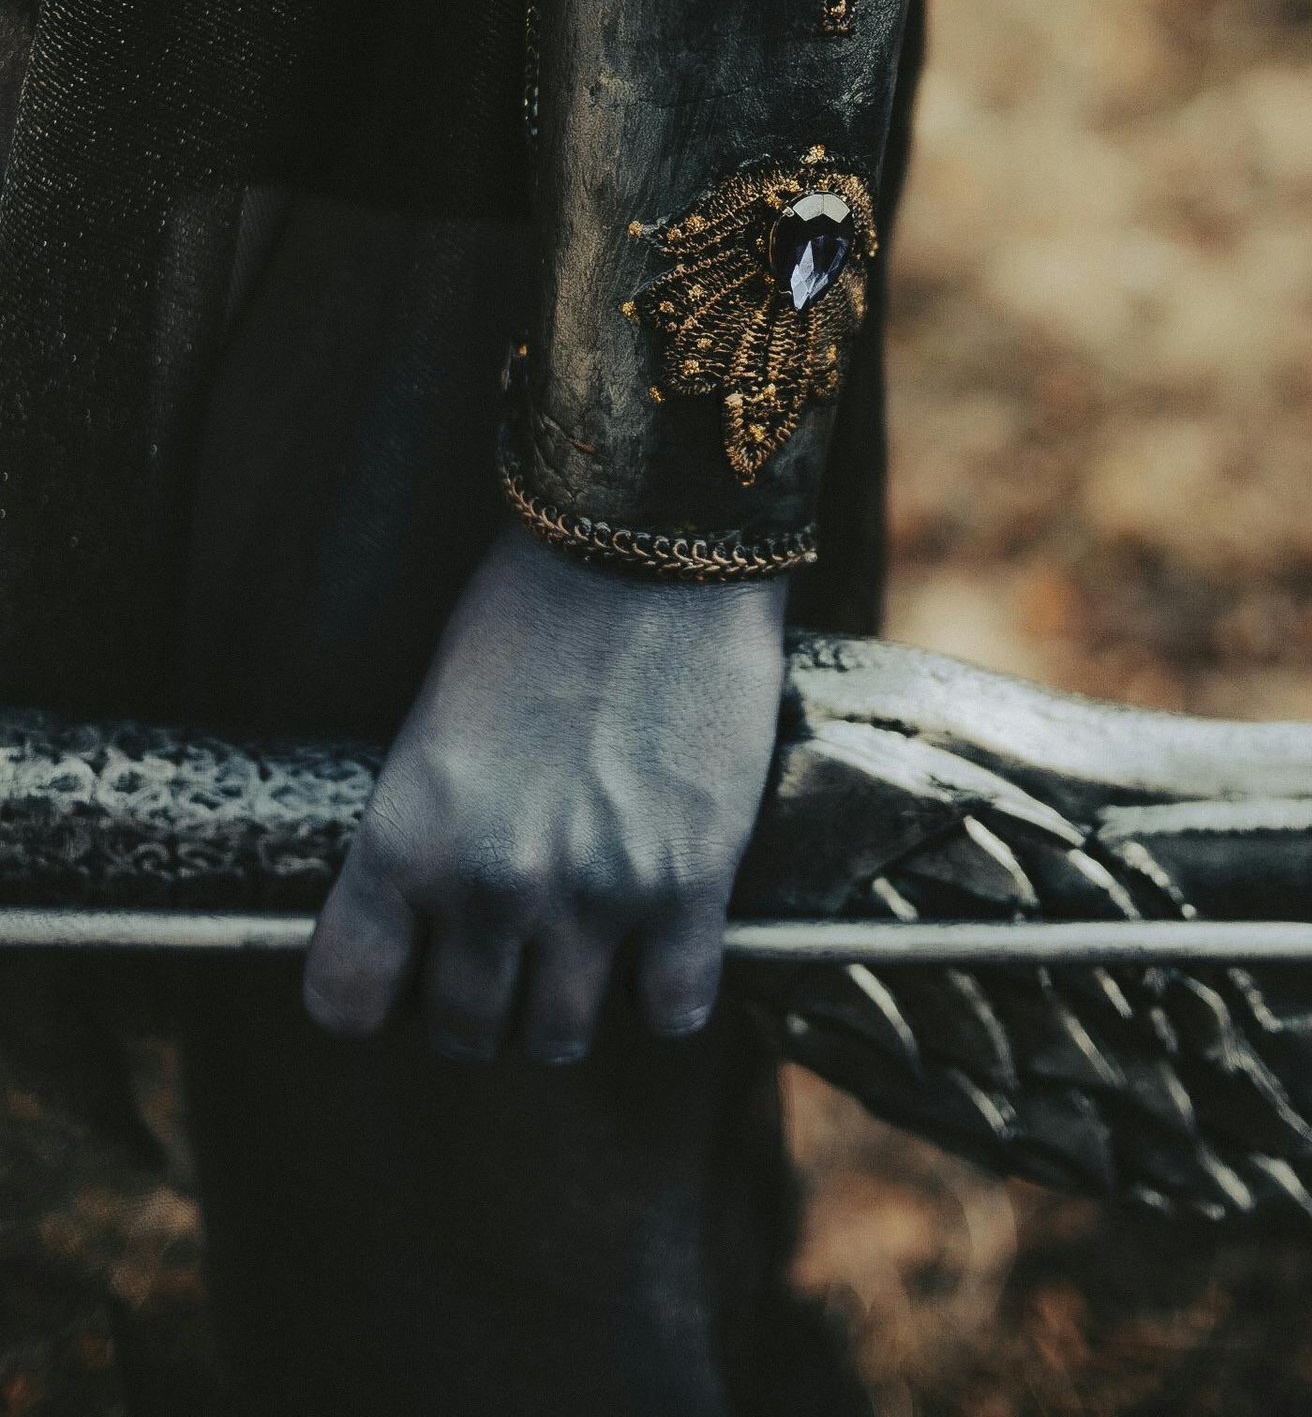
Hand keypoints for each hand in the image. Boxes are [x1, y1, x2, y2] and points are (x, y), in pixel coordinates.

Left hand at [302, 522, 787, 1061]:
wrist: (651, 547)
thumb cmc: (533, 606)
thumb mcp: (437, 719)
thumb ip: (428, 824)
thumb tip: (434, 903)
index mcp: (407, 839)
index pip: (346, 1000)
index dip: (375, 992)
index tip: (404, 968)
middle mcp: (493, 886)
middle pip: (466, 1032)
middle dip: (481, 1000)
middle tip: (508, 949)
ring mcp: (596, 897)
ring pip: (563, 1038)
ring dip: (570, 1003)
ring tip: (586, 947)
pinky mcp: (692, 887)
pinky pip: (673, 1011)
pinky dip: (666, 991)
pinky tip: (664, 944)